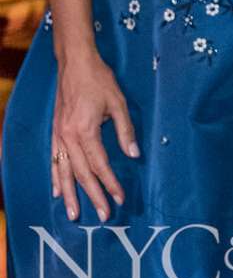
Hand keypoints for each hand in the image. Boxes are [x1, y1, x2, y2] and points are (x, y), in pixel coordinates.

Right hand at [51, 50, 139, 221]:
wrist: (75, 62)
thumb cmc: (99, 80)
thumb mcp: (118, 102)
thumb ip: (125, 130)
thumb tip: (133, 154)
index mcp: (85, 130)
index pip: (99, 164)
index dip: (110, 183)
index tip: (119, 198)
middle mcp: (69, 136)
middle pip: (81, 173)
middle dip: (92, 195)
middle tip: (102, 215)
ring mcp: (59, 135)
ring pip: (64, 171)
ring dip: (70, 194)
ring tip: (74, 214)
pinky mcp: (55, 131)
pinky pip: (54, 160)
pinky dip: (56, 177)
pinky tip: (58, 190)